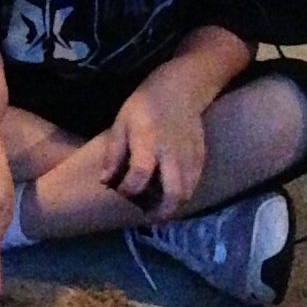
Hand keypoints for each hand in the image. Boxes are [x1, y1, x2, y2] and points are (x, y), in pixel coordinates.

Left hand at [100, 80, 205, 221]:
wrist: (181, 89)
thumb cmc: (145, 105)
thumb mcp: (121, 124)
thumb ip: (114, 154)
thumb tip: (105, 181)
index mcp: (148, 143)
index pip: (140, 175)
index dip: (129, 190)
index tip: (122, 192)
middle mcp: (172, 153)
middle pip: (173, 193)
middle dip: (161, 212)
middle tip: (149, 217)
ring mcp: (189, 156)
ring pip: (187, 192)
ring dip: (173, 206)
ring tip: (159, 209)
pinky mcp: (201, 157)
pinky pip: (195, 183)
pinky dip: (183, 194)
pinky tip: (171, 193)